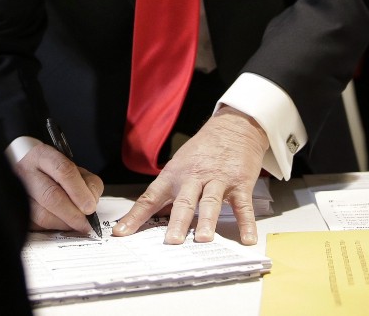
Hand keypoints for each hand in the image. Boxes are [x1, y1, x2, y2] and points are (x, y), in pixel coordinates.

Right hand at [14, 143, 104, 235]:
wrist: (25, 169)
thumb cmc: (51, 171)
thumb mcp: (72, 168)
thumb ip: (87, 183)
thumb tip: (90, 205)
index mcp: (42, 155)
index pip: (63, 171)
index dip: (79, 192)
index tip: (90, 207)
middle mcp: (25, 171)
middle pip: (51, 195)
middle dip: (72, 213)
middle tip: (84, 223)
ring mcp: (17, 191)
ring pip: (41, 214)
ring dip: (63, 223)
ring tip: (73, 224)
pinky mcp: (15, 210)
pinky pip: (35, 226)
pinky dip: (51, 228)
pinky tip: (58, 224)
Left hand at [112, 106, 267, 244]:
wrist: (232, 127)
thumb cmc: (203, 150)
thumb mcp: (180, 165)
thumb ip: (170, 192)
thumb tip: (155, 216)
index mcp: (173, 175)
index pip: (150, 197)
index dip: (135, 216)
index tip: (122, 232)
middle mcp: (193, 177)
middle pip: (183, 201)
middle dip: (177, 222)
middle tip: (171, 241)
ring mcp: (217, 180)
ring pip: (210, 202)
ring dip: (207, 221)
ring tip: (203, 239)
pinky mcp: (240, 183)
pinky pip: (243, 206)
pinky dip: (246, 223)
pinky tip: (246, 238)